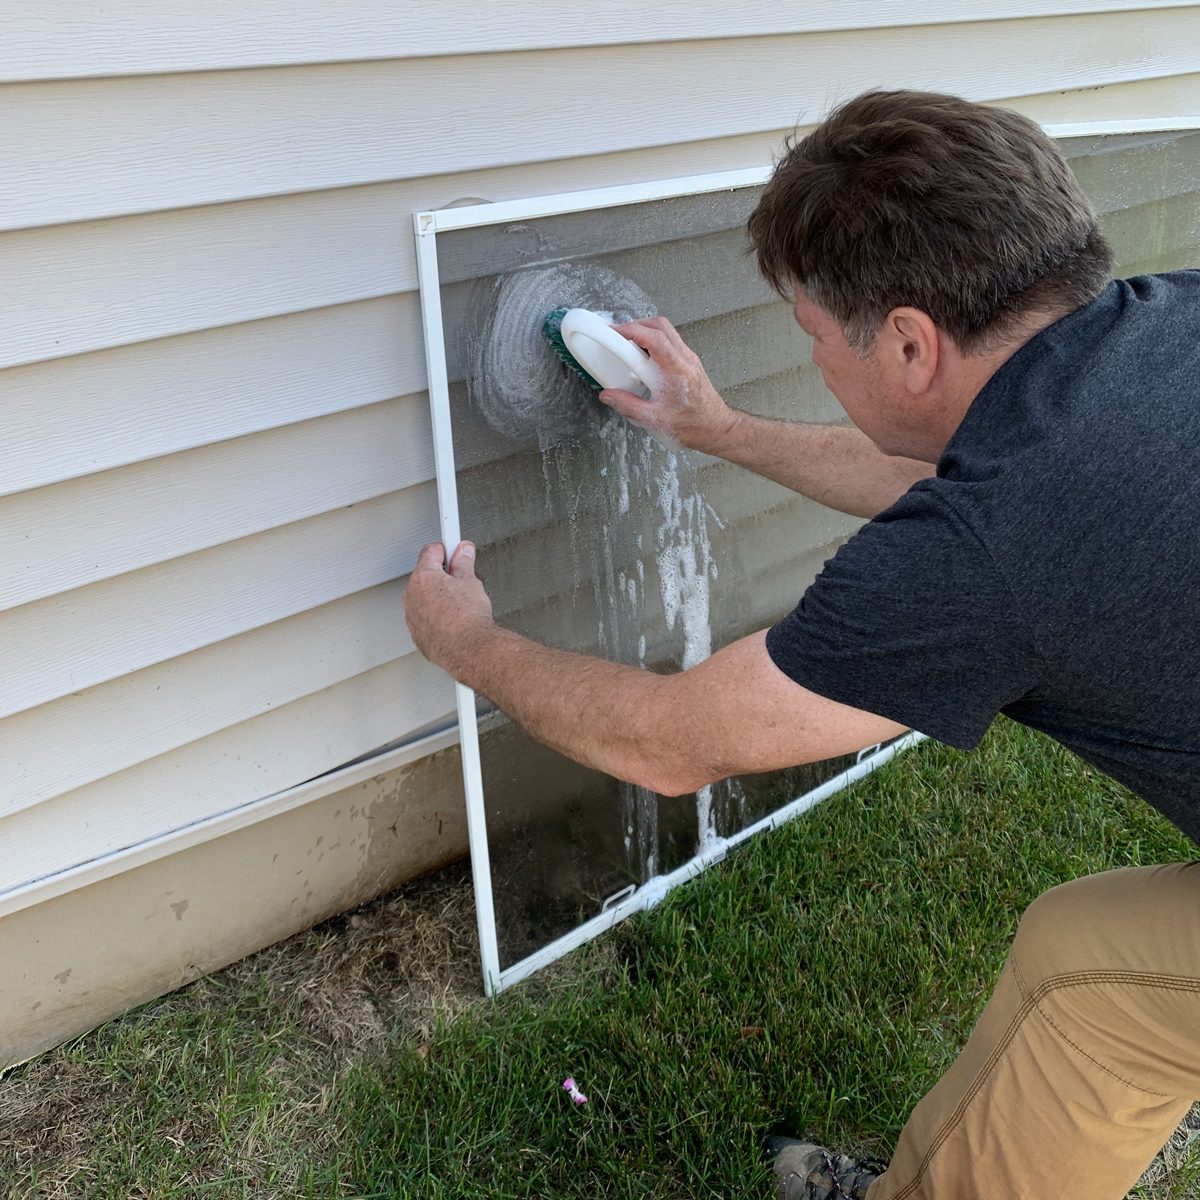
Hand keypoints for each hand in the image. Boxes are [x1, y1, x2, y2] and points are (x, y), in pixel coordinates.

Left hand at [403, 541, 493, 672]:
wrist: (469, 649)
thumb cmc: (467, 619)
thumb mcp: (471, 581)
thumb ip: (464, 562)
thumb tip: (464, 551)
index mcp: (423, 577)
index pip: (431, 551)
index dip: (447, 550)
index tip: (456, 551)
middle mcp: (412, 595)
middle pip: (427, 575)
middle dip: (445, 576)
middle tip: (464, 581)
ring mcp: (412, 617)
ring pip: (426, 598)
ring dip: (440, 597)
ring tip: (462, 605)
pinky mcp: (418, 634)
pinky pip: (426, 619)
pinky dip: (438, 617)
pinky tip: (455, 620)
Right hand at [600, 317, 739, 453]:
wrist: (715, 429)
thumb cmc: (693, 425)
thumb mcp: (655, 420)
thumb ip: (628, 406)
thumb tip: (609, 396)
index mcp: (677, 370)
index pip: (654, 338)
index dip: (631, 330)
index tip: (614, 332)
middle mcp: (685, 359)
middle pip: (660, 326)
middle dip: (636, 325)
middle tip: (619, 336)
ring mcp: (688, 359)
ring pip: (666, 332)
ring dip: (646, 333)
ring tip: (629, 347)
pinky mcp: (689, 363)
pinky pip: (670, 343)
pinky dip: (654, 344)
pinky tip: (644, 360)